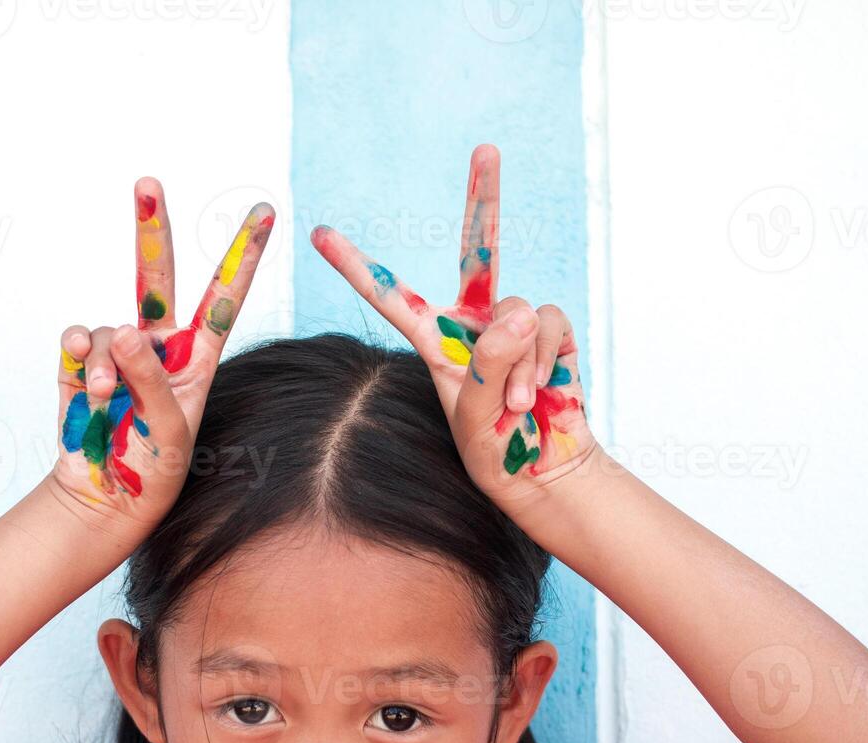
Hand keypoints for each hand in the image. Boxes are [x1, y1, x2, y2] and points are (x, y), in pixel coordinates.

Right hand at [53, 177, 274, 532]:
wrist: (106, 498)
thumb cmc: (155, 467)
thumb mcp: (169, 428)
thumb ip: (151, 380)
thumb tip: (123, 331)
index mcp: (197, 358)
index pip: (223, 298)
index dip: (243, 256)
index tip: (265, 212)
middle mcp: (157, 346)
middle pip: (155, 276)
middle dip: (150, 227)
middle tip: (146, 181)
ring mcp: (117, 353)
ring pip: (108, 329)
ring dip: (106, 362)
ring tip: (108, 398)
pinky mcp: (81, 364)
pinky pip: (77, 340)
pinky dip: (77, 354)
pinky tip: (84, 378)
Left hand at [309, 143, 595, 518]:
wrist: (542, 471)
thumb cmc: (493, 450)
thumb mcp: (477, 417)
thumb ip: (491, 365)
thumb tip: (517, 310)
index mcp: (434, 340)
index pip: (391, 295)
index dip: (356, 266)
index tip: (318, 233)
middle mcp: (474, 321)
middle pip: (479, 248)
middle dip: (485, 196)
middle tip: (486, 147)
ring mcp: (513, 324)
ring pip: (518, 310)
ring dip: (518, 365)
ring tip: (513, 407)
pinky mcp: (549, 332)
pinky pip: (547, 322)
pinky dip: (543, 359)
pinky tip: (537, 394)